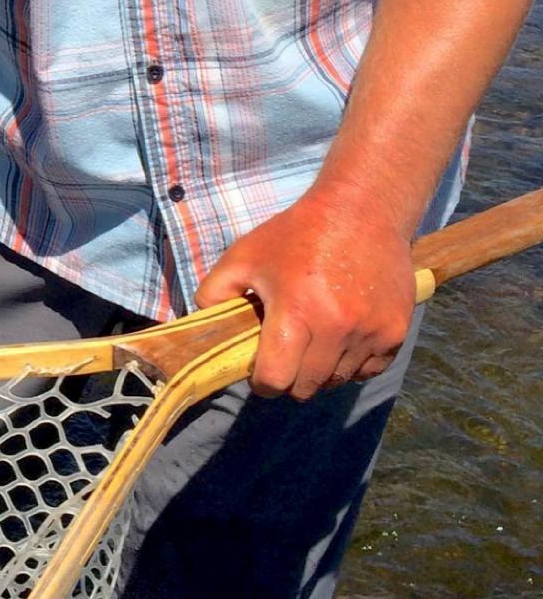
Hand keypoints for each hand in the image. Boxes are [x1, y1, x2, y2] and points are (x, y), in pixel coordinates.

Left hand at [195, 190, 417, 401]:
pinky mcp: (396, 332)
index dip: (262, 383)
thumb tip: (202, 326)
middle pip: (307, 387)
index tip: (259, 373)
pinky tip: (339, 337)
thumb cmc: (296, 234)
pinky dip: (352, 364)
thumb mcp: (244, 255)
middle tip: (283, 356)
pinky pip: (369, 370)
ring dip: (321, 371)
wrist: (361, 211)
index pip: (276, 379)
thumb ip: (214, 291)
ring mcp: (371, 333)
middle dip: (290, 379)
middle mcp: (336, 329)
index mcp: (296, 312)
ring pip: (338, 380)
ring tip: (311, 340)